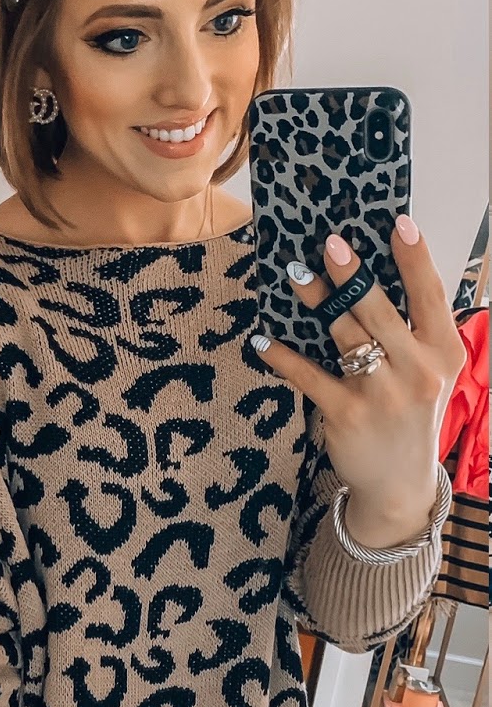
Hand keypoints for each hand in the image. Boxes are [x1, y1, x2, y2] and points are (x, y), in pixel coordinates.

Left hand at [251, 219, 465, 533]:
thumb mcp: (431, 372)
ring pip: (345, 336)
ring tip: (296, 275)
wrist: (398, 483)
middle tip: (330, 243)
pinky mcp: (346, 414)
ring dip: (318, 302)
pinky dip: (284, 358)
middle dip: (353, 275)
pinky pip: (310, 377)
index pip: (431, 296)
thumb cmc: (410, 415)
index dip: (415, 258)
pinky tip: (263, 341)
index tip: (399, 223)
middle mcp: (417, 371)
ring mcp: (382, 393)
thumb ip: (416, 331)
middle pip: (381, 311)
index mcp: (443, 352)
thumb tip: (382, 276)